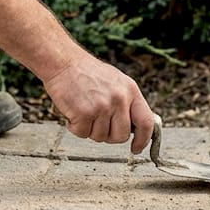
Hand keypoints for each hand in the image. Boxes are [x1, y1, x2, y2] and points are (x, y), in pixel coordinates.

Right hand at [41, 55, 156, 153]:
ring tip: (84, 110)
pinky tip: (73, 111)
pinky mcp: (84, 113)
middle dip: (109, 135)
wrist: (63, 62)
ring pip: (100, 137)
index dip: (143, 139)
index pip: (146, 122)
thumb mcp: (116, 82)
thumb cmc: (87, 72)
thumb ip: (128, 102)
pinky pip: (82, 134)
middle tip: (97, 123)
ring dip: (89, 129)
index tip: (136, 147)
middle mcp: (119, 99)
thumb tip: (135, 126)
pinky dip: (75, 127)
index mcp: (131, 90)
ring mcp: (102, 106)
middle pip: (121, 136)